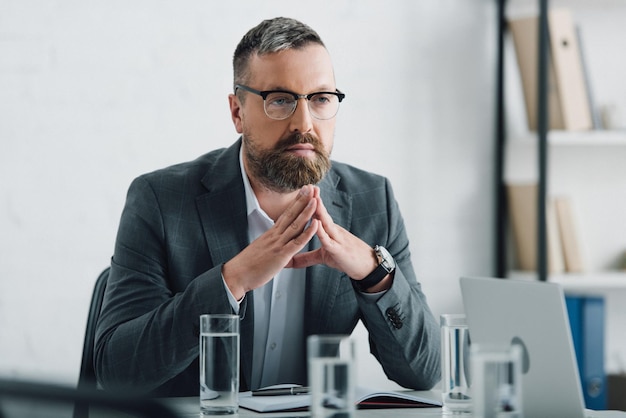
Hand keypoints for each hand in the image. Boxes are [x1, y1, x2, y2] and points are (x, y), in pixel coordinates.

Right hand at [222, 185, 319, 299]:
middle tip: (310, 187)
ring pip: (296, 225)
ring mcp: (278, 244)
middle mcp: (275, 236)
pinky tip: (316, 224)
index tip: (302, 193)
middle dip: (301, 200)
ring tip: (315, 199)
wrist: (236, 274)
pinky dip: (308, 232)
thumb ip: (269, 244)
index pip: (285, 215)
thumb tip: (273, 242)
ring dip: (307, 211)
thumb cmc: (247, 266)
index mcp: (270, 234)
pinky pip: (297, 242)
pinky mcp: (282, 254)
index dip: (295, 204)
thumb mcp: (260, 250)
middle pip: (291, 214)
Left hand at [287, 187, 378, 280]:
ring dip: (319, 210)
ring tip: (313, 198)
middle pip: (321, 213)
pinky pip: (328, 240)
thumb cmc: (346, 259)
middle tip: (307, 186)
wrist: (368, 267)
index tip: (301, 191)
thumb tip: (290, 260)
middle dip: (314, 199)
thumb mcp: (323, 258)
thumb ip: (306, 258)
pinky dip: (322, 232)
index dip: (309, 203)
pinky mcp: (338, 250)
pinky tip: (316, 224)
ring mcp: (337, 239)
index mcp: (328, 231)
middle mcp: (332, 232)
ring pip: (326, 223)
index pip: (317, 214)